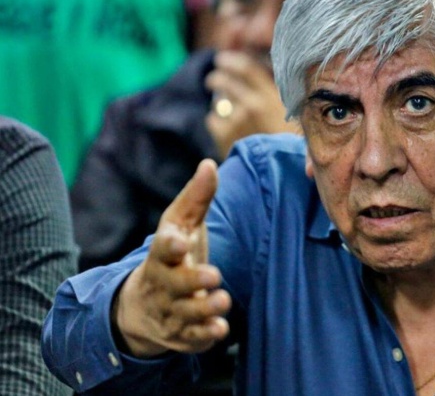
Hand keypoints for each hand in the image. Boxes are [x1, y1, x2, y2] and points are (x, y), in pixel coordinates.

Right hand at [114, 159, 231, 356]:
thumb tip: (210, 163)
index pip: (161, 248)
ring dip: (204, 309)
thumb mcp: (181, 225)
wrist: (143, 306)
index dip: (170, 245)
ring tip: (223, 301)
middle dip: (192, 281)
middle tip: (214, 276)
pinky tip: (220, 330)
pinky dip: (204, 336)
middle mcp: (163, 284)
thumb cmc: (172, 255)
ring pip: (185, 314)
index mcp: (162, 254)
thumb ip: (197, 197)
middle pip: (174, 284)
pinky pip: (191, 339)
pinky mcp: (180, 334)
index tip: (179, 240)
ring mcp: (170, 311)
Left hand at [205, 51, 301, 157]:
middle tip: (213, 81)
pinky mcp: (225, 135)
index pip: (246, 68)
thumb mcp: (289, 114)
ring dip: (220, 105)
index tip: (222, 59)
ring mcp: (238, 119)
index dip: (231, 61)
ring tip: (225, 112)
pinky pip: (212, 119)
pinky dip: (216, 123)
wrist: (280, 171)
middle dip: (216, 79)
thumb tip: (250, 77)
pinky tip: (226, 131)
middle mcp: (254, 104)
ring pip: (218, 102)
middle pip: (224, 81)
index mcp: (271, 96)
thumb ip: (270, 95)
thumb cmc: (287, 142)